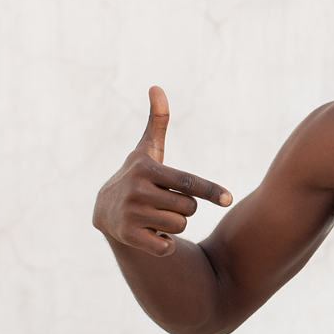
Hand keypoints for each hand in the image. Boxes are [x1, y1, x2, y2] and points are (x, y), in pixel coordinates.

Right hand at [93, 87, 232, 255]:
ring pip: (180, 226)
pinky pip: (166, 247)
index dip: (210, 190)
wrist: (104, 210)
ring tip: (156, 216)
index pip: (187, 181)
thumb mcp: (146, 151)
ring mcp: (130, 214)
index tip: (228, 199)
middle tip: (165, 202)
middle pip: (189, 208)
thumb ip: (157, 122)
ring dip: (175, 225)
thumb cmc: (138, 177)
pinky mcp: (127, 236)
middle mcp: (136, 190)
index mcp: (146, 168)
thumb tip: (157, 86)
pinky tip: (151, 233)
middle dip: (185, 208)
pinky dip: (165, 244)